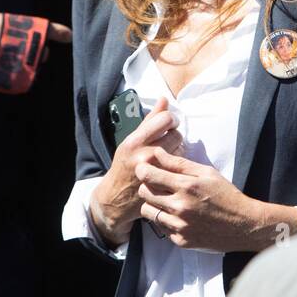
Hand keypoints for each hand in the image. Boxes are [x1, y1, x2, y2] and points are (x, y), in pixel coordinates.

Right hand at [0, 9, 69, 87]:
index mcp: (3, 24)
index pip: (37, 27)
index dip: (55, 31)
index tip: (67, 36)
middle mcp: (7, 41)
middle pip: (37, 50)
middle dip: (41, 53)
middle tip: (40, 53)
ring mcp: (2, 60)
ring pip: (28, 66)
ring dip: (29, 66)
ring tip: (23, 64)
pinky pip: (14, 80)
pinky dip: (16, 79)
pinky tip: (14, 76)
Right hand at [89, 97, 183, 245]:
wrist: (116, 197)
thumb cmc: (125, 164)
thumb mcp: (131, 141)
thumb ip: (149, 120)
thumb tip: (164, 99)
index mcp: (134, 141)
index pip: (164, 119)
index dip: (171, 119)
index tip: (169, 124)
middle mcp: (143, 155)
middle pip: (176, 134)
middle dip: (174, 135)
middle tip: (168, 140)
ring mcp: (154, 171)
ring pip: (180, 149)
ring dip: (177, 149)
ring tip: (167, 154)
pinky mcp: (162, 182)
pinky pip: (179, 165)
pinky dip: (177, 164)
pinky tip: (169, 166)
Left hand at [135, 149, 296, 251]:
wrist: (243, 225)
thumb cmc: (227, 195)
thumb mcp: (207, 173)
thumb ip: (180, 163)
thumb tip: (157, 153)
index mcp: (187, 186)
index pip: (149, 175)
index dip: (143, 169)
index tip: (145, 168)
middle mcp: (180, 207)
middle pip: (144, 193)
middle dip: (147, 185)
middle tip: (158, 184)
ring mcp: (180, 226)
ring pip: (148, 212)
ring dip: (153, 204)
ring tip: (167, 200)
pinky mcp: (181, 241)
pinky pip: (161, 228)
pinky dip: (166, 221)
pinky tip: (180, 216)